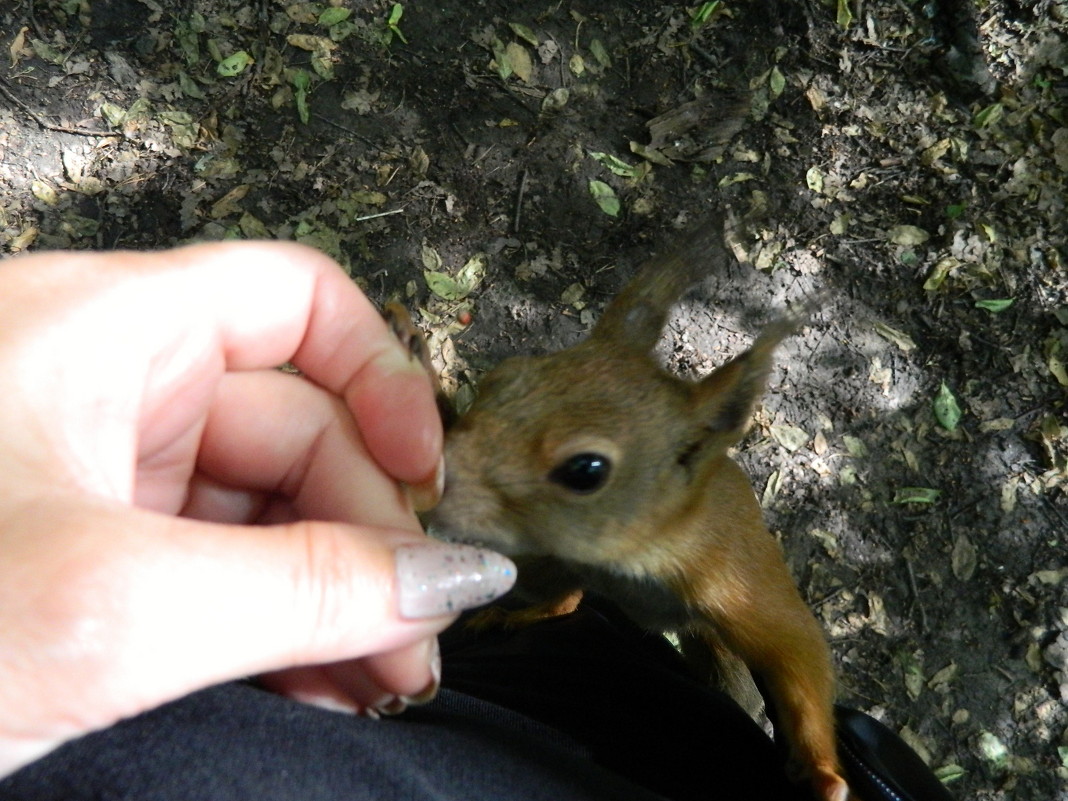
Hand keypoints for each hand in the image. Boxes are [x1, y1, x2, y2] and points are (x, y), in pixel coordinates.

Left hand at [0, 242, 514, 777]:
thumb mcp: (111, 606)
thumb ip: (306, 589)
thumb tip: (450, 576)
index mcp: (99, 331)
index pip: (293, 303)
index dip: (380, 376)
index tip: (423, 473)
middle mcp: (106, 391)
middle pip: (301, 431)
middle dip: (369, 536)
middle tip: (413, 635)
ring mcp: (103, 481)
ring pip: (272, 515)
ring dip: (339, 596)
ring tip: (380, 681)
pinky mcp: (98, 561)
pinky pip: (230, 574)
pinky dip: (286, 628)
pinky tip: (323, 684)